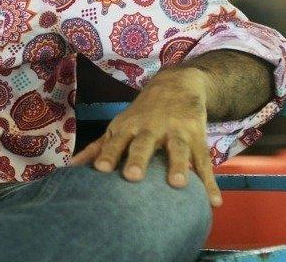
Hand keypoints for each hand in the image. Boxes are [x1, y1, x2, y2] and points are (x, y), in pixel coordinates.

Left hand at [70, 67, 221, 205]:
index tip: (100, 170)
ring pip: (177, 149)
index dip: (108, 155)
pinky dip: (210, 182)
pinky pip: (204, 161)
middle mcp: (151, 129)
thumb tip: (71, 167)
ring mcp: (175, 133)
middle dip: (138, 159)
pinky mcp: (197, 138)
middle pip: (144, 144)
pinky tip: (213, 201)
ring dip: (178, 166)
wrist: (176, 84)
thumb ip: (99, 147)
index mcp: (129, 128)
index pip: (116, 142)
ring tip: (178, 185)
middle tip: (132, 177)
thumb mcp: (120, 126)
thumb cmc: (142, 114)